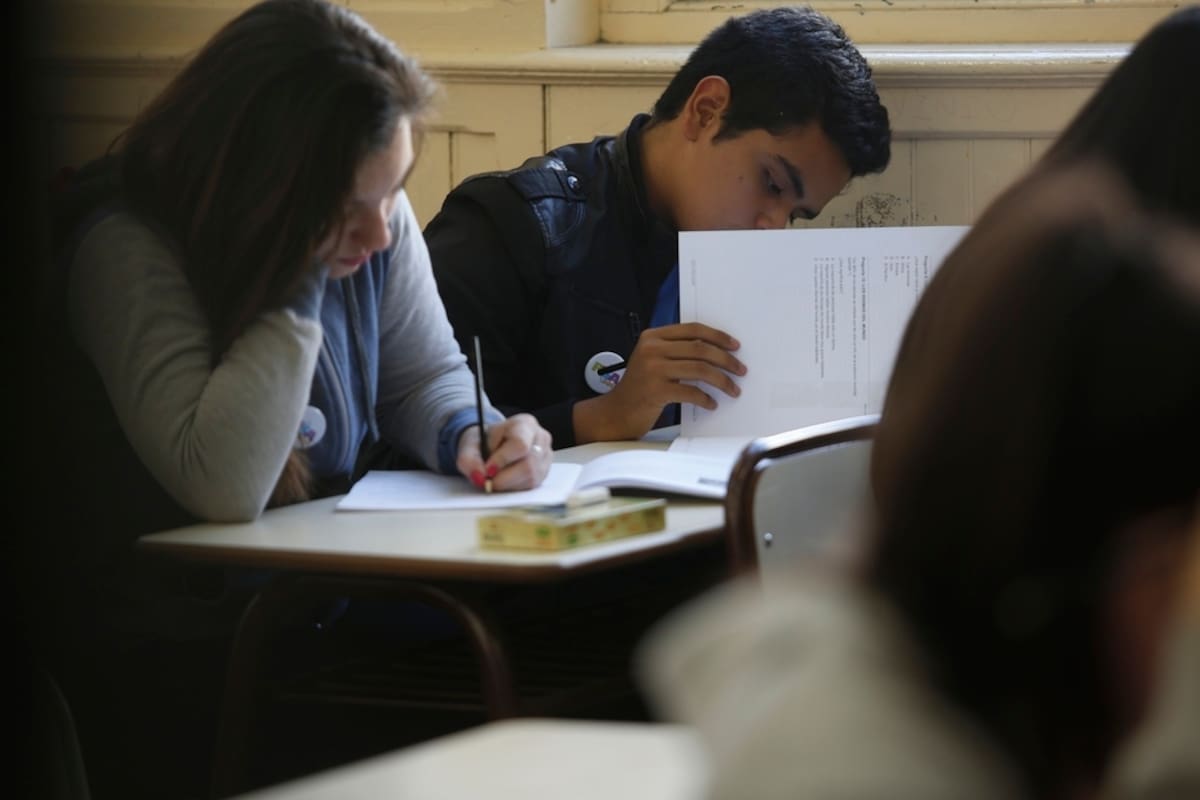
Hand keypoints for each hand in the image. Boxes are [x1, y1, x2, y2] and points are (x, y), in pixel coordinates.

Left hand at [456, 413, 552, 490]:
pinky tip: (505, 481)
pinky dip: (515, 487)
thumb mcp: (470, 445)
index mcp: (525, 424)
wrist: (491, 444)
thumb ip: (469, 460)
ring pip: (531, 477)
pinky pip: (532, 485)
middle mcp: (541, 438)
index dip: (503, 460)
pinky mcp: (545, 471)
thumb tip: (480, 477)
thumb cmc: (484, 441)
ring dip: (509, 484)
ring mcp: (546, 456)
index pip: (520, 445)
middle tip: (488, 482)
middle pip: (529, 464)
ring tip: (495, 479)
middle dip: (504, 478)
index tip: (487, 470)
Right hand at [573, 322, 744, 442]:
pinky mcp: (655, 390)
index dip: (718, 336)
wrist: (615, 412)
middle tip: (739, 369)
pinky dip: (706, 398)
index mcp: (652, 337)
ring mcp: (652, 369)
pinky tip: (712, 404)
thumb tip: (716, 353)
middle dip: (726, 359)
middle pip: (700, 348)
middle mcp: (651, 349)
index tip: (734, 346)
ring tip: (732, 389)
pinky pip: (691, 392)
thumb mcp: (652, 361)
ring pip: (700, 369)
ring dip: (722, 380)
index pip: (693, 329)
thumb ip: (676, 352)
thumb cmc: (639, 389)